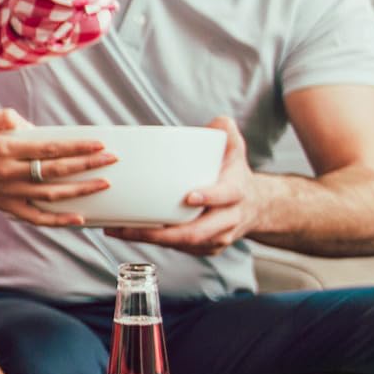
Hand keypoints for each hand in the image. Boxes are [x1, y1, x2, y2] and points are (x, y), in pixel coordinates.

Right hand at [0, 109, 114, 227]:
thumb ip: (5, 116)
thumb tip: (30, 125)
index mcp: (6, 150)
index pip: (49, 148)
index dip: (76, 146)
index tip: (98, 143)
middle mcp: (11, 173)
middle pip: (56, 171)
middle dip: (86, 165)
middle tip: (111, 159)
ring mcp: (11, 193)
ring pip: (52, 195)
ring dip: (80, 190)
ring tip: (104, 184)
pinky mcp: (10, 207)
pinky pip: (38, 218)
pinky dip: (59, 221)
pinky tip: (79, 218)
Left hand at [108, 118, 259, 254]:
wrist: (255, 206)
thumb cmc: (235, 173)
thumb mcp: (236, 150)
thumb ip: (226, 131)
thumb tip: (215, 123)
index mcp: (236, 193)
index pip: (225, 196)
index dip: (208, 197)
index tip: (188, 197)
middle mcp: (228, 220)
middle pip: (195, 233)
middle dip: (160, 233)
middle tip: (127, 227)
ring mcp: (217, 238)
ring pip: (183, 244)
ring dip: (149, 240)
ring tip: (118, 230)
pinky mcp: (205, 248)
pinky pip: (179, 249)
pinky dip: (154, 243)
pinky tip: (129, 235)